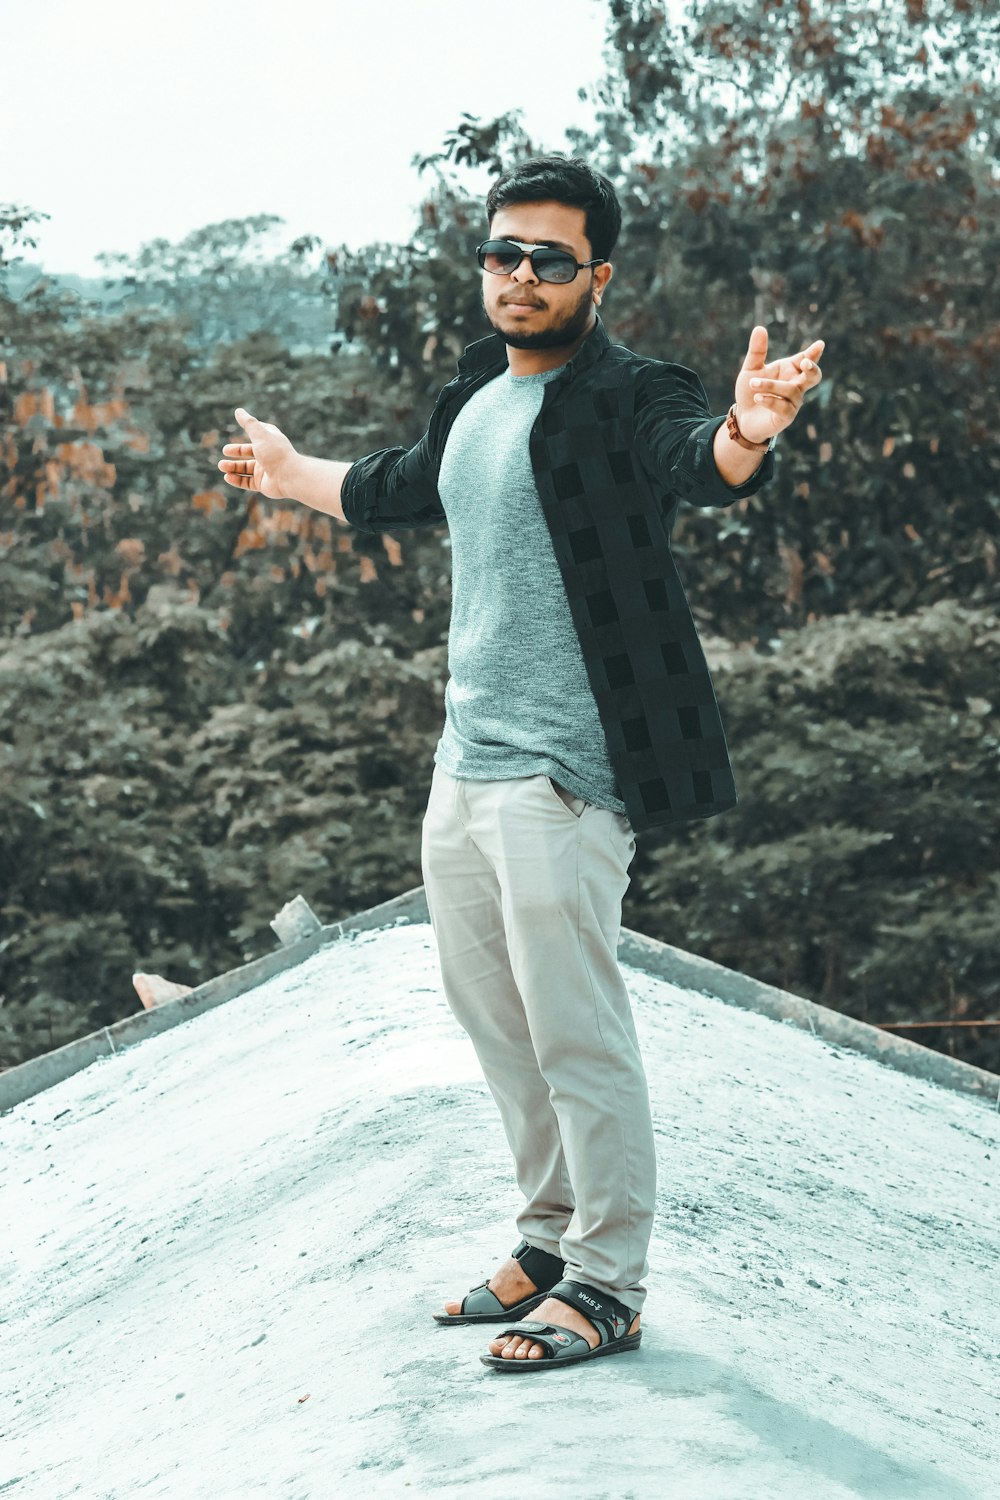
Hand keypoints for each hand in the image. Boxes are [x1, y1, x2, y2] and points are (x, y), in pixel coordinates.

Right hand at [217, 408, 297, 499]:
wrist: (290, 477)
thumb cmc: (275, 453)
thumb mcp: (259, 434)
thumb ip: (248, 423)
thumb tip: (238, 411)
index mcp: (271, 441)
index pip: (259, 434)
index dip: (250, 430)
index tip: (239, 425)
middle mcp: (269, 455)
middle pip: (249, 452)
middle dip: (236, 451)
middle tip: (224, 450)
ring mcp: (266, 470)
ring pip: (246, 468)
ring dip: (233, 467)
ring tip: (221, 466)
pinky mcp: (263, 484)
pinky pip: (247, 482)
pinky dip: (237, 480)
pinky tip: (227, 477)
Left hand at [732, 326, 824, 443]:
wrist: (743, 417)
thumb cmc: (750, 391)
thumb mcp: (751, 369)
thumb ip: (757, 351)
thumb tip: (759, 328)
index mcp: (791, 370)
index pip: (805, 359)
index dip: (813, 353)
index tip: (820, 344)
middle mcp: (796, 385)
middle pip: (814, 377)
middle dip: (812, 369)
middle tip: (805, 362)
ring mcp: (794, 402)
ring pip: (790, 390)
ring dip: (770, 385)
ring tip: (753, 383)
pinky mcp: (786, 417)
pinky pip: (783, 407)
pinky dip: (770, 400)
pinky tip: (757, 398)